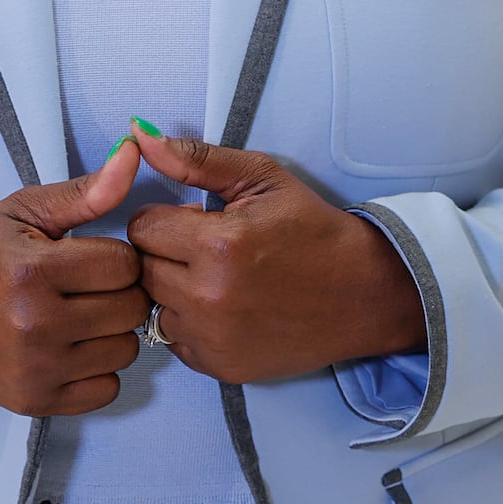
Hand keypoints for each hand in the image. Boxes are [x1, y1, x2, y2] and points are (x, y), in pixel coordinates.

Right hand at [0, 140, 148, 417]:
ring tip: (78, 315)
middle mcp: (36, 325)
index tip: (89, 256)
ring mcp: (38, 369)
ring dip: (111, 331)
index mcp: (33, 271)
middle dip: (118, 291)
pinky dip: (99, 368)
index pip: (125, 264)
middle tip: (87, 286)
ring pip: (127, 349)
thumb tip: (135, 151)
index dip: (115, 255)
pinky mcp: (38, 402)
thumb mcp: (22, 212)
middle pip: (132, 308)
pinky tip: (72, 347)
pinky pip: (108, 388)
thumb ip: (85, 190)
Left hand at [125, 130, 427, 384]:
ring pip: (155, 306)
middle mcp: (208, 297)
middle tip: (208, 250)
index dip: (166, 220)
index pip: (142, 227)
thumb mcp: (261, 178)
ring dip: (176, 292)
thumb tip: (139, 137)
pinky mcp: (221, 366)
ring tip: (218, 280)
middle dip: (167, 254)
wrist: (362, 292)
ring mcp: (214, 338)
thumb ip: (195, 159)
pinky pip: (176, 340)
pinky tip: (226, 309)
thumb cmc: (312, 231)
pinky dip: (192, 325)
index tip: (196, 222)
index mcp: (217, 244)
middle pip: (143, 269)